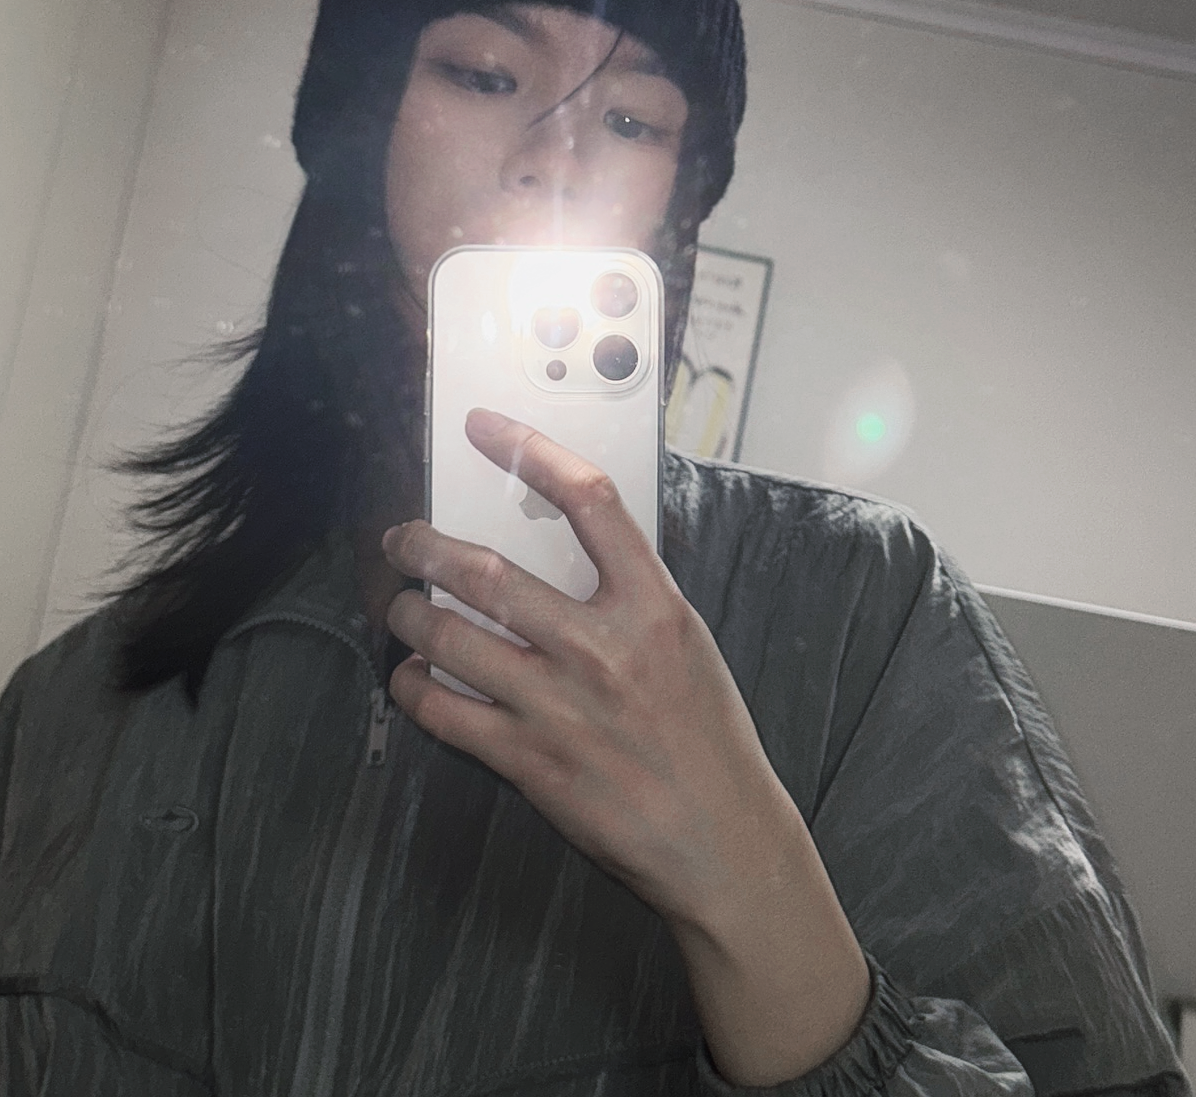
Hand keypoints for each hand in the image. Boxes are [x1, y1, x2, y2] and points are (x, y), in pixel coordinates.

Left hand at [382, 406, 792, 927]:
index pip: (590, 500)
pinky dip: (416, 686)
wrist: (721, 839)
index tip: (488, 429)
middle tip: (404, 536)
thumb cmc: (709, 739)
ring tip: (401, 605)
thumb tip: (563, 557)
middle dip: (427, 546)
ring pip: (453, 638)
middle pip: (490, 572)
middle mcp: (602, 648)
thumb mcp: (687, 645)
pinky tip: (412, 676)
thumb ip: (630, 598)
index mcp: (653, 607)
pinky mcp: (530, 762)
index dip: (531, 450)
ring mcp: (560, 706)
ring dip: (410, 614)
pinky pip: (446, 712)